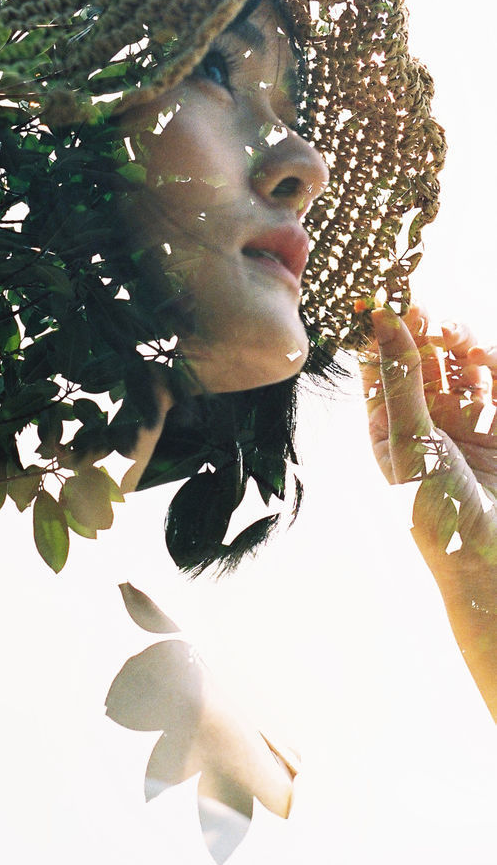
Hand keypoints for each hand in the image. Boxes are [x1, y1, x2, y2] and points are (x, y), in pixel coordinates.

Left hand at [361, 304, 496, 714]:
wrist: (489, 562)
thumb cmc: (435, 514)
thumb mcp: (411, 443)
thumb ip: (402, 381)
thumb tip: (381, 324)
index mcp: (387, 431)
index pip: (379, 371)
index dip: (380, 336)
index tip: (380, 302)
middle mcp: (423, 425)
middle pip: (420, 363)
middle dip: (421, 333)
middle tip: (420, 308)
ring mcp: (464, 426)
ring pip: (459, 368)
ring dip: (456, 344)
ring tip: (450, 328)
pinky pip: (494, 385)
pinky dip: (487, 365)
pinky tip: (479, 351)